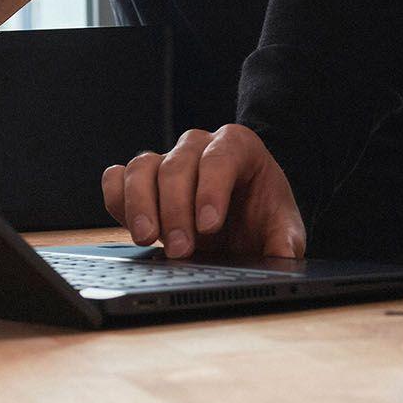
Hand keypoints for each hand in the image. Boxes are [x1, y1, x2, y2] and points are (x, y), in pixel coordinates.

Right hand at [102, 125, 305, 261]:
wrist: (243, 220)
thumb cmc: (262, 216)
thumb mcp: (283, 228)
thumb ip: (286, 240)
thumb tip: (284, 256)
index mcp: (239, 147)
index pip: (220, 156)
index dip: (211, 189)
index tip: (209, 225)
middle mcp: (199, 146)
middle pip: (177, 165)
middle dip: (176, 210)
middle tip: (181, 249)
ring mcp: (166, 160)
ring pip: (142, 167)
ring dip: (141, 205)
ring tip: (148, 239)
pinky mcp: (142, 181)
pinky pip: (117, 177)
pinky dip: (117, 200)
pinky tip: (130, 226)